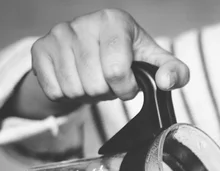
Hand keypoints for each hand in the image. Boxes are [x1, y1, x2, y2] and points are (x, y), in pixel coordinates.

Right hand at [8, 9, 188, 118]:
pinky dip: (68, 95)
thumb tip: (166, 82)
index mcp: (115, 21)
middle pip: (94, 84)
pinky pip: (55, 90)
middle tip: (109, 83)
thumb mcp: (156, 63)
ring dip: (87, 95)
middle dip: (106, 92)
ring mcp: (58, 34)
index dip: (124, 87)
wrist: (92, 54)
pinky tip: (77, 80)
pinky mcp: (40, 49)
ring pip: (74, 89)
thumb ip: (175, 73)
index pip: (116, 70)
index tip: (128, 84)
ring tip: (94, 81)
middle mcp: (83, 22)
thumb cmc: (128, 58)